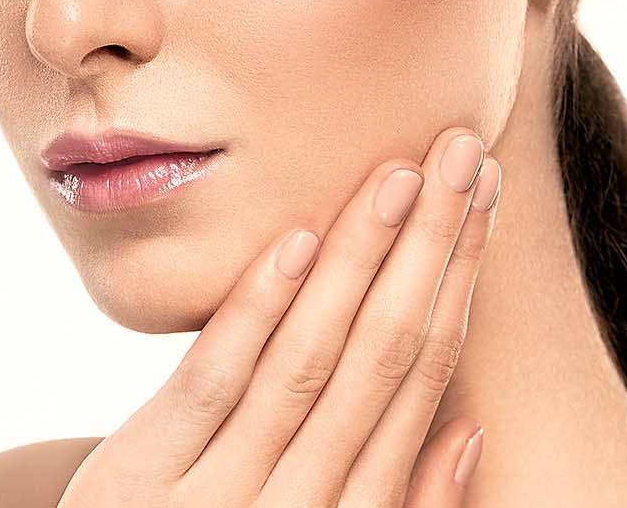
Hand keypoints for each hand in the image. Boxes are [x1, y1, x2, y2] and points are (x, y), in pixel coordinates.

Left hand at [58, 125, 502, 507]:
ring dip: (360, 262)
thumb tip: (472, 427)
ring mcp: (223, 498)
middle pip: (383, 357)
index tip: (483, 198)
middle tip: (461, 153)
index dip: (459, 282)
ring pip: (309, 362)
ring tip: (402, 175)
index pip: (422, 378)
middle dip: (430, 248)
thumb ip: (399, 504)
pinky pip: (211, 383)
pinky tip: (296, 243)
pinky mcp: (143, 479)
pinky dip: (257, 313)